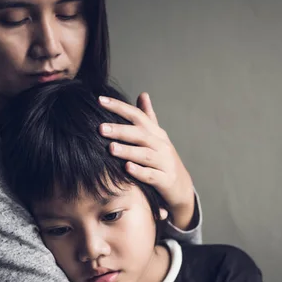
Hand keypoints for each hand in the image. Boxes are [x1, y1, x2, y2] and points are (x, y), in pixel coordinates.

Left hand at [98, 92, 195, 229]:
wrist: (182, 187)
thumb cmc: (163, 159)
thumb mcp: (157, 137)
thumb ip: (148, 117)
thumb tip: (143, 94)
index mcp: (156, 133)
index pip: (137, 115)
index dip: (120, 107)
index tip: (100, 100)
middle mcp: (162, 145)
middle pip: (141, 134)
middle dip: (121, 130)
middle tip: (101, 128)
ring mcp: (165, 163)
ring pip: (145, 155)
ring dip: (128, 151)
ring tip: (111, 148)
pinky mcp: (165, 180)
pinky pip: (151, 175)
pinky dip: (140, 172)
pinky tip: (127, 168)